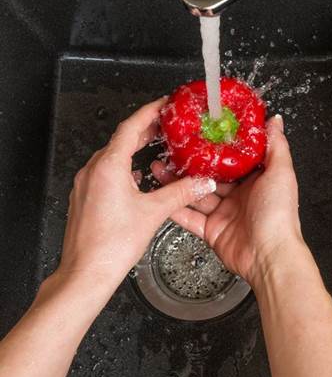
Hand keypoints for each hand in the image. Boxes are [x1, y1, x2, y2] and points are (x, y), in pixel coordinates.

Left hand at [57, 97, 217, 291]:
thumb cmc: (111, 245)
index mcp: (109, 166)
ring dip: (132, 148)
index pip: (130, 127)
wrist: (86, 272)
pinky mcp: (84, 198)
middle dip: (144, 129)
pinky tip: (135, 178)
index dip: (149, 112)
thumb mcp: (154, 213)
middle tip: (164, 124)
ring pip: (111, 156)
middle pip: (120, 139)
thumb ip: (181, 193)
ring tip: (153, 148)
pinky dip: (122, 167)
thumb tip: (202, 183)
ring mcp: (85, 185)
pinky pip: (104, 173)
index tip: (163, 104)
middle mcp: (93, 171)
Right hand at [151, 114, 305, 286]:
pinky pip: (189, 218)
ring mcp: (224, 214)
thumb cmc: (279, 214)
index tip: (200, 131)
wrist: (269, 255)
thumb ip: (276, 145)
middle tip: (172, 147)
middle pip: (210, 176)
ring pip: (196, 194)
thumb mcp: (281, 172)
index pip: (233, 158)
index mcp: (256, 181)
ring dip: (178, 182)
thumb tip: (274, 120)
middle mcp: (240, 196)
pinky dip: (174, 207)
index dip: (217, 145)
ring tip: (160, 165)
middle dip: (191, 163)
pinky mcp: (211, 231)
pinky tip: (160, 195)